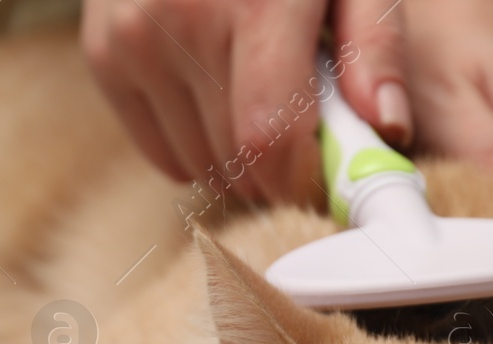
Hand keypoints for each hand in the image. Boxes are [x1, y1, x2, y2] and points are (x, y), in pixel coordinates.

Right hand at [81, 0, 412, 205]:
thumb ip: (375, 46)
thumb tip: (387, 130)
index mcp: (258, 2)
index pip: (270, 139)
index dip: (302, 177)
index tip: (328, 176)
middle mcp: (183, 21)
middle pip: (236, 160)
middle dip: (279, 170)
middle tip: (302, 134)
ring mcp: (134, 40)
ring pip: (198, 165)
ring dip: (237, 163)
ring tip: (259, 105)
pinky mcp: (105, 55)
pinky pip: (159, 153)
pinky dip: (194, 149)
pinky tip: (218, 102)